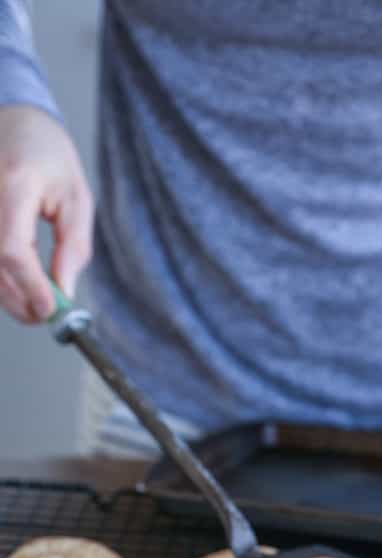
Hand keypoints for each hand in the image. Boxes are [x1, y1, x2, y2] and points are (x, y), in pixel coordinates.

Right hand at [0, 105, 92, 322]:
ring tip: (39, 301)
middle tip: (47, 316)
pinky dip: (1, 278)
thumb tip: (65, 290)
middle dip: (20, 300)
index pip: (12, 249)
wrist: (12, 120)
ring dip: (9, 295)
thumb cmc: (47, 155)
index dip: (30, 286)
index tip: (50, 310)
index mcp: (14, 184)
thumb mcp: (76, 197)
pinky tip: (21, 283)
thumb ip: (73, 246)